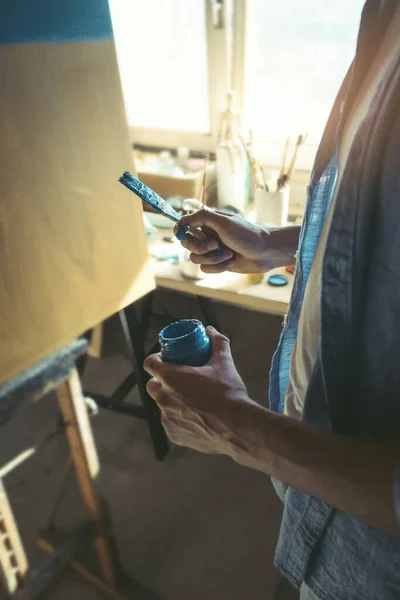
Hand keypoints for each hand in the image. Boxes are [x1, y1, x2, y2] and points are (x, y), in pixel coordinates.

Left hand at [143, 327, 253, 455]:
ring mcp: (166, 418)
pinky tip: (193, 418)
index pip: (149, 363)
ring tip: (189, 400)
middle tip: (179, 380)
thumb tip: (211, 330)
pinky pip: (171, 423)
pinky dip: (178, 419)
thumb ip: (217, 343)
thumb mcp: (224, 363)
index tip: (167, 360)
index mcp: (170, 377)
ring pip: (162, 405)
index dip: (156, 360)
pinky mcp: (173, 434)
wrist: (237, 426)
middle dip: (162, 381)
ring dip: (171, 401)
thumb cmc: (227, 392)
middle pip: (153, 385)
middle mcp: (162, 397)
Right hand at [174, 208, 271, 273]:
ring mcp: (212, 250)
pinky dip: (218, 267)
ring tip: (229, 255)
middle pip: (186, 244)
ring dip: (213, 259)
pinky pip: (205, 268)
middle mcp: (207, 235)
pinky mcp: (217, 263)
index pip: (183, 225)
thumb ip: (202, 217)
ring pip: (196, 258)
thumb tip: (181, 220)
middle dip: (200, 247)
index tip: (181, 235)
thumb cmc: (247, 234)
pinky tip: (232, 262)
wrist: (265, 252)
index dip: (179, 231)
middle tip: (215, 245)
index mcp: (207, 222)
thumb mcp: (224, 222)